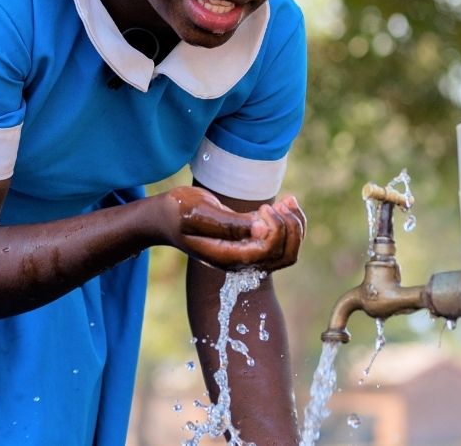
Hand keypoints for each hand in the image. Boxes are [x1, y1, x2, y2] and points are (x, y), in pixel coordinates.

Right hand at [159, 187, 304, 271]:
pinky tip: (286, 202)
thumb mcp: (198, 212)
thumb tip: (262, 228)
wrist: (165, 217)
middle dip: (292, 228)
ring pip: (288, 251)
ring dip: (295, 226)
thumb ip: (229, 223)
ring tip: (289, 200)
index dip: (275, 229)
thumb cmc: (178, 211)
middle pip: (285, 255)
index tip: (262, 208)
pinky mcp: (250, 241)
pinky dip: (289, 222)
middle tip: (282, 203)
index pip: (267, 251)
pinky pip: (282, 241)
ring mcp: (247, 253)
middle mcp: (241, 260)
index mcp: (228, 257)